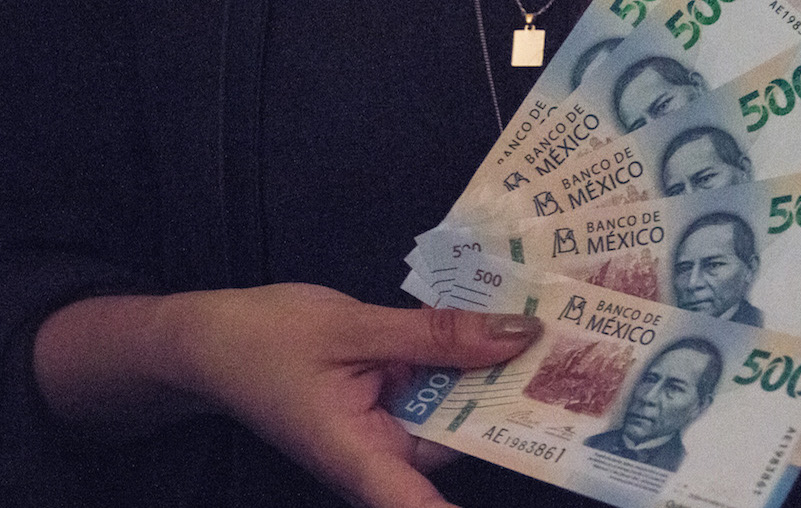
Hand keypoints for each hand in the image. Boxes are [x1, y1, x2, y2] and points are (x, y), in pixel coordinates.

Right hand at [36, 283, 541, 507]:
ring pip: (462, 413)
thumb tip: (521, 335)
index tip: (556, 470)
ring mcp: (390, 435)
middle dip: (525, 410)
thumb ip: (437, 334)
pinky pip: (442, 391)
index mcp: (368, 462)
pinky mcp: (391, 409)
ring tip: (568, 339)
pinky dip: (467, 363)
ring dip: (501, 378)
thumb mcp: (356, 329)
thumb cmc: (263, 340)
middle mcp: (387, 460)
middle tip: (595, 369)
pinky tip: (506, 329)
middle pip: (469, 445)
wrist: (205, 340)